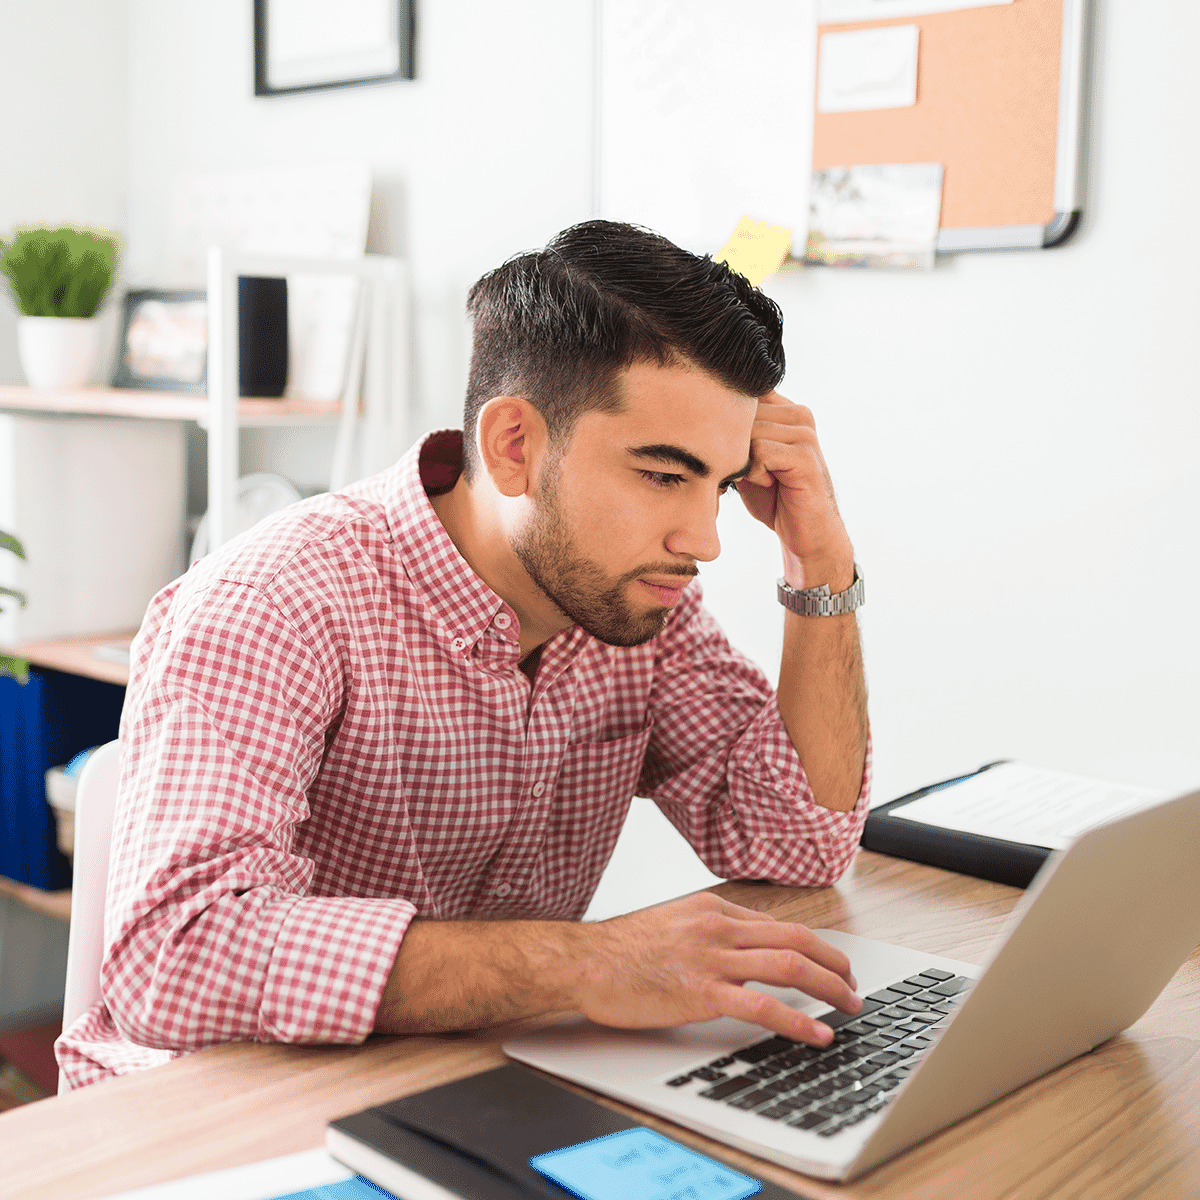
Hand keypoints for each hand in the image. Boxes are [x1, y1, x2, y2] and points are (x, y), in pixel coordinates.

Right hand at [576, 891, 861, 1045]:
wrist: (583, 962)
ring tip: (849, 1006)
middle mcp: (717, 927)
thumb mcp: (671, 923)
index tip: (828, 964)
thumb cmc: (619, 950)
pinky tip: (818, 1033)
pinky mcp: (701, 992)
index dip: (812, 946)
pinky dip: (798, 1021)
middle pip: (795, 938)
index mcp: (711, 909)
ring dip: (828, 987)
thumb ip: (708, 932)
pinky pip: (763, 1006)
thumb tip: (741, 949)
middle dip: (833, 963)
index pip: (777, 924)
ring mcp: (711, 958)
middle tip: (852, 985)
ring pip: (788, 965)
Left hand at [735, 392, 854, 590]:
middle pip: (740, 413)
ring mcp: (804, 433)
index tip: (721, 449)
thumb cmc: (774, 497)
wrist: (806, 533)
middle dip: (730, 445)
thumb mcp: (748, 459)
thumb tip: (694, 416)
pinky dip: (753, 472)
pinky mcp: (804, 456)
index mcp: (786, 409)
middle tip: (743, 472)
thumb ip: (732, 434)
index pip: (742, 394)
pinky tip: (767, 484)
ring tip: (758, 479)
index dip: (723, 421)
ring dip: (742, 461)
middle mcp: (798, 414)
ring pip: (748, 432)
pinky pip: (759, 451)